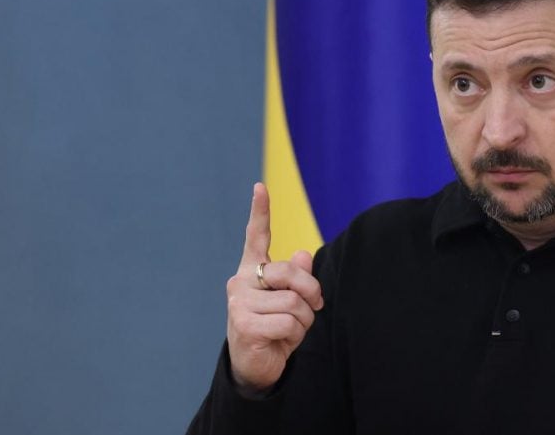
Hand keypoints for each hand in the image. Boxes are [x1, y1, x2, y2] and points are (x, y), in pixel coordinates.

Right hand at [225, 182, 324, 390]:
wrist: (256, 366)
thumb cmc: (275, 329)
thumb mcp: (290, 302)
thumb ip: (297, 278)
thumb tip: (304, 254)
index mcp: (252, 271)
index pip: (256, 237)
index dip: (260, 212)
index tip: (260, 187)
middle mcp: (241, 282)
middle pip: (290, 272)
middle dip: (311, 291)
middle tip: (314, 307)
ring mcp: (240, 303)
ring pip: (293, 302)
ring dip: (303, 321)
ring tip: (290, 330)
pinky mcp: (244, 325)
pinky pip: (288, 323)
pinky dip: (295, 335)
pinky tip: (281, 341)